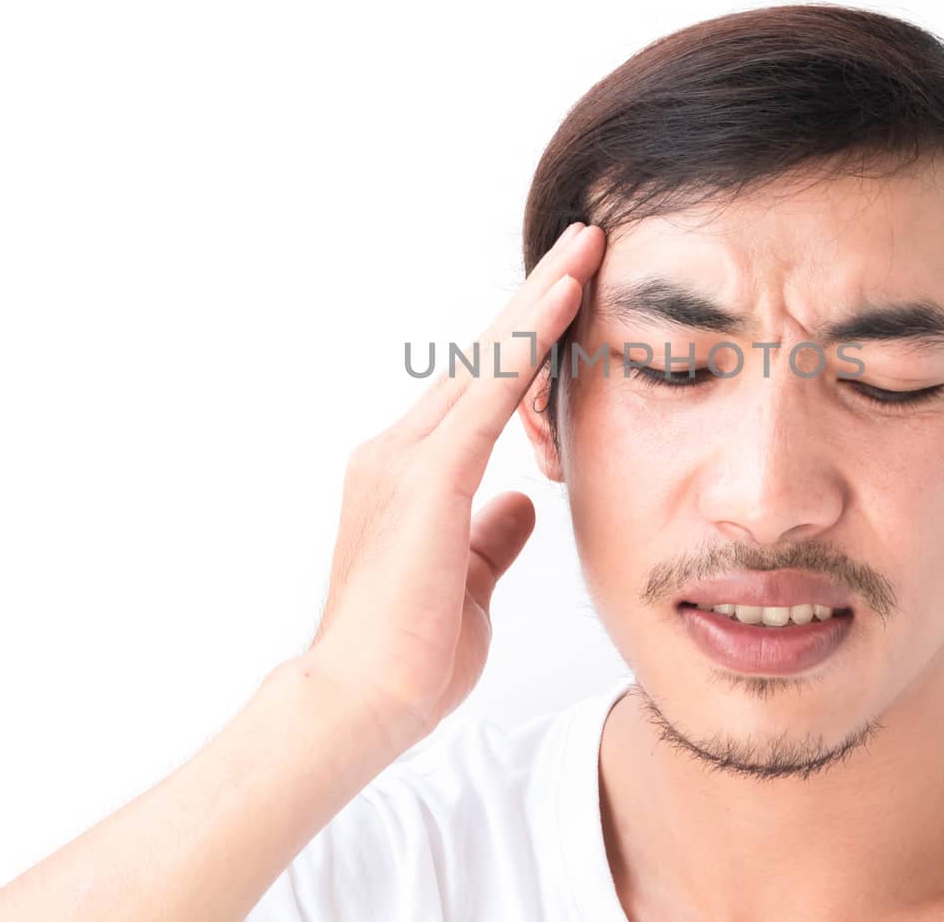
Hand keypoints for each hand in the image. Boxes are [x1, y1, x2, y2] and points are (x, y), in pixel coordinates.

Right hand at [305, 221, 603, 749]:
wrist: (359, 703)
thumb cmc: (409, 652)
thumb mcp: (470, 581)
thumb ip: (492, 534)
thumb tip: (523, 501)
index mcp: (413, 472)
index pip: (481, 389)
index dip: (526, 339)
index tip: (570, 293)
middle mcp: (401, 450)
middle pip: (482, 356)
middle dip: (536, 296)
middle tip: (583, 239)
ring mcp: (406, 459)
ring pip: (486, 361)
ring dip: (539, 301)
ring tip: (585, 247)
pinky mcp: (426, 479)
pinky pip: (488, 396)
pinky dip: (527, 345)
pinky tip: (562, 301)